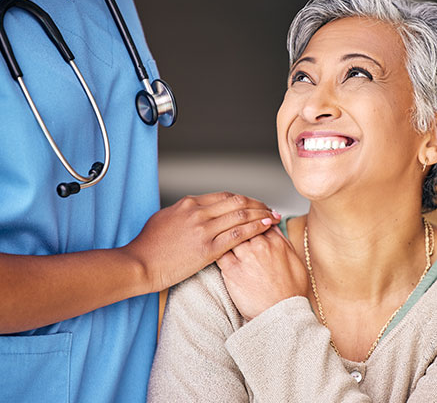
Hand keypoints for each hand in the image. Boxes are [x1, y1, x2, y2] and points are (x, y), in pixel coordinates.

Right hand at [124, 192, 279, 291]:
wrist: (139, 264)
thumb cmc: (147, 246)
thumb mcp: (164, 219)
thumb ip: (183, 213)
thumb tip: (195, 211)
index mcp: (188, 204)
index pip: (224, 196)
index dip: (243, 199)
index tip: (253, 203)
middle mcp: (198, 212)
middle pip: (236, 201)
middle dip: (257, 204)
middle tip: (269, 208)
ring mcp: (204, 229)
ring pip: (241, 215)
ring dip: (261, 214)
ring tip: (273, 216)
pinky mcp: (207, 249)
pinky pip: (238, 234)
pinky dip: (255, 228)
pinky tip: (266, 227)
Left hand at [217, 226, 307, 320]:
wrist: (281, 315)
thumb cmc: (290, 292)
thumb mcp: (295, 262)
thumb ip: (283, 242)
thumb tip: (274, 227)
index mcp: (276, 243)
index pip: (259, 220)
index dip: (250, 219)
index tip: (246, 220)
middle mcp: (261, 246)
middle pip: (243, 224)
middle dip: (236, 223)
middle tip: (229, 225)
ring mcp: (245, 257)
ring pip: (229, 235)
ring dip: (224, 234)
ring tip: (219, 237)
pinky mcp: (232, 271)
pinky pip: (219, 252)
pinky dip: (216, 249)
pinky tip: (214, 250)